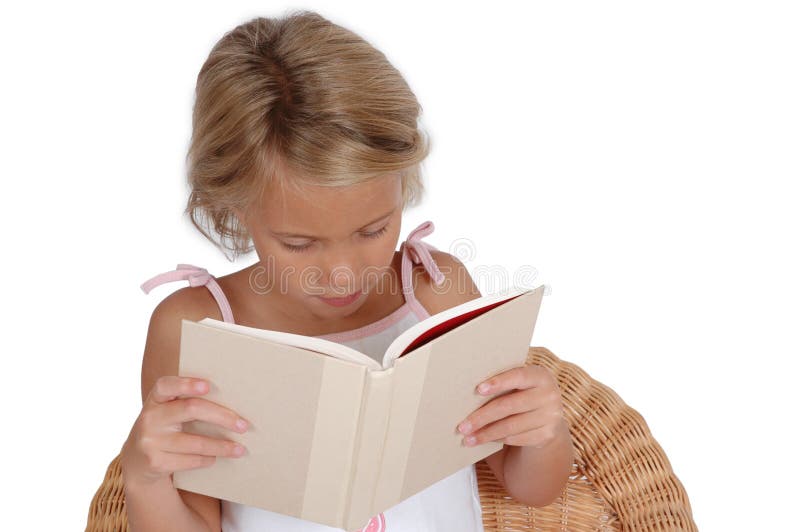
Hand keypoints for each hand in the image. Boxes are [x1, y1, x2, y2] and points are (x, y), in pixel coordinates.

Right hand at [120, 376, 250, 487]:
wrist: (136, 462)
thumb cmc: (164, 428)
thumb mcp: (167, 411)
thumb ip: (186, 402)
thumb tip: (233, 402)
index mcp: (155, 399)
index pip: (166, 385)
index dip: (186, 384)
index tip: (207, 386)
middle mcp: (149, 417)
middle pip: (191, 409)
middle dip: (222, 417)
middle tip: (243, 425)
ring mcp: (150, 441)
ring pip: (196, 442)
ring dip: (222, 447)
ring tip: (240, 449)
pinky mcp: (155, 462)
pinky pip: (191, 460)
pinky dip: (207, 459)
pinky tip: (215, 458)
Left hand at [456, 365, 567, 448]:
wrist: (547, 415)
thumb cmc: (522, 393)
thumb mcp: (519, 383)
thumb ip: (503, 382)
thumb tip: (466, 389)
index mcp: (540, 375)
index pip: (518, 376)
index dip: (498, 382)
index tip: (478, 389)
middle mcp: (549, 395)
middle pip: (509, 406)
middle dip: (482, 417)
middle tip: (462, 426)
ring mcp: (550, 416)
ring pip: (510, 426)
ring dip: (485, 434)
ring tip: (467, 438)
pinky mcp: (547, 435)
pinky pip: (516, 438)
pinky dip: (496, 440)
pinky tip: (483, 440)